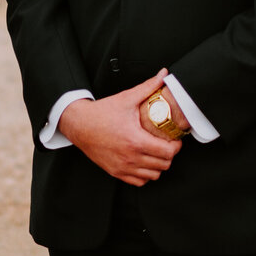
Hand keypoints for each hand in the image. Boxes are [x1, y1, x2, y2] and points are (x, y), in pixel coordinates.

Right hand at [59, 69, 183, 185]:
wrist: (79, 125)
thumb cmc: (102, 113)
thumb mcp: (127, 98)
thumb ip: (148, 87)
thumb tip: (164, 74)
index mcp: (135, 141)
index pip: (167, 152)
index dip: (176, 146)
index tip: (175, 139)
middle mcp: (130, 157)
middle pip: (163, 165)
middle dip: (170, 155)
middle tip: (168, 144)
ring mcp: (123, 167)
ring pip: (153, 175)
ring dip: (159, 165)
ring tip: (158, 153)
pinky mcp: (116, 172)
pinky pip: (139, 181)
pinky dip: (146, 174)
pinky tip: (145, 162)